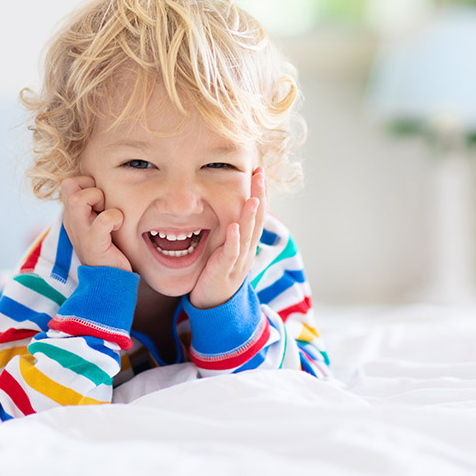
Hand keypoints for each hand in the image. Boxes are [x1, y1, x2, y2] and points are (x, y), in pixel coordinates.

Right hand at [60, 176, 131, 271]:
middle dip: (91, 187)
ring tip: (110, 215)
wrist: (110, 281)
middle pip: (69, 183)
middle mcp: (72, 221)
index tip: (102, 200)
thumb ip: (97, 205)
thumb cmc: (109, 248)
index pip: (70, 181)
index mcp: (72, 214)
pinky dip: (115, 218)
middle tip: (104, 205)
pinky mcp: (93, 244)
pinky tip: (119, 227)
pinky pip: (104, 219)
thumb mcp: (99, 222)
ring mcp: (80, 233)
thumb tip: (108, 183)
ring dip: (99, 200)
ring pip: (79, 199)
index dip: (89, 183)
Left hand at [189, 168, 267, 308]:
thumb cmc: (217, 272)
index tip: (259, 172)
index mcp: (247, 241)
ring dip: (250, 215)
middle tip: (260, 174)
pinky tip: (233, 228)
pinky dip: (233, 240)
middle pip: (256, 219)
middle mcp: (247, 249)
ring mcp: (238, 260)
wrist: (214, 304)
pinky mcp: (226, 270)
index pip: (256, 213)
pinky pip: (231, 253)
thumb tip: (226, 204)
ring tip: (253, 197)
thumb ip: (229, 228)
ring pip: (247, 235)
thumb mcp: (225, 246)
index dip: (259, 193)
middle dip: (259, 196)